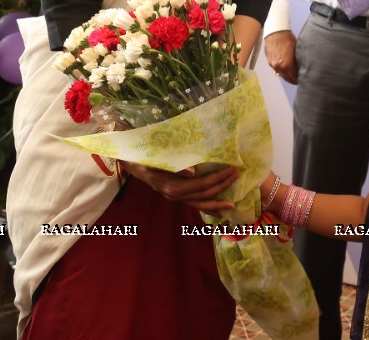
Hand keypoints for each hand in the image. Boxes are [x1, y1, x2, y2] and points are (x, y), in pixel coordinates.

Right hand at [119, 161, 237, 211]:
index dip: (218, 179)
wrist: (132, 163)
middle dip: (222, 188)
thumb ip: (174, 166)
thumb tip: (192, 172)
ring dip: (216, 204)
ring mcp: (175, 198)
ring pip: (199, 205)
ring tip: (232, 205)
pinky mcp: (175, 196)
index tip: (232, 170)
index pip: (201, 185)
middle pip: (203, 196)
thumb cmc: (145, 157)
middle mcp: (175, 195)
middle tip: (237, 177)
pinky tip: (217, 211)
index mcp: (173, 187)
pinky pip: (193, 204)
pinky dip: (206, 208)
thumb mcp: (157, 159)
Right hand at [264, 30, 297, 83]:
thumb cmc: (289, 39)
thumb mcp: (297, 51)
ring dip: (288, 76)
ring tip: (294, 75)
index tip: (304, 80)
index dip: (300, 79)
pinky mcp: (269, 62)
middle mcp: (279, 67)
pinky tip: (287, 69)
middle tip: (300, 80)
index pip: (295, 77)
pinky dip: (283, 71)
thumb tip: (302, 69)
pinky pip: (277, 70)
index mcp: (287, 65)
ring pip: (282, 75)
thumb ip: (298, 62)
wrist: (275, 32)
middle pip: (288, 79)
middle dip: (294, 80)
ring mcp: (273, 65)